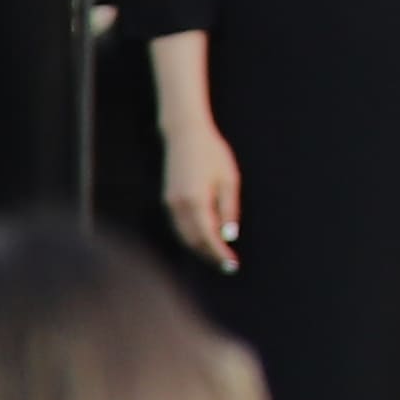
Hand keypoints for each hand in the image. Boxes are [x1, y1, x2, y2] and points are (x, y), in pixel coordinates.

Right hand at [162, 110, 245, 269]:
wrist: (185, 134)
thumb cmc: (212, 154)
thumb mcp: (228, 180)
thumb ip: (228, 209)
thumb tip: (228, 236)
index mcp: (196, 200)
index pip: (208, 237)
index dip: (219, 254)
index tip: (232, 265)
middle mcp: (179, 206)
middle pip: (194, 241)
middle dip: (210, 255)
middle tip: (228, 265)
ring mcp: (170, 203)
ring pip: (184, 236)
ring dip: (200, 248)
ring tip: (219, 256)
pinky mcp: (168, 200)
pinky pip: (179, 226)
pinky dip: (192, 237)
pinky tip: (206, 239)